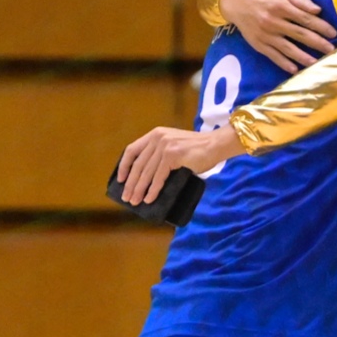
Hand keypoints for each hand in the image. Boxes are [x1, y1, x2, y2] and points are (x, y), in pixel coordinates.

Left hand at [116, 124, 242, 206]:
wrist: (215, 145)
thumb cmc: (197, 150)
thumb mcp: (173, 145)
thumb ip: (159, 154)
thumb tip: (145, 178)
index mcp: (155, 134)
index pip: (132, 150)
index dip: (124, 166)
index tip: (121, 180)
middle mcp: (157, 138)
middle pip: (138, 164)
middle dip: (131, 183)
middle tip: (126, 197)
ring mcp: (165, 146)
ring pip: (146, 173)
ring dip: (139, 189)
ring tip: (135, 201)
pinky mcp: (172, 156)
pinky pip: (158, 177)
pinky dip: (153, 190)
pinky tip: (149, 199)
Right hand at [221, 0, 336, 71]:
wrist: (239, 4)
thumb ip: (300, 0)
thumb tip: (317, 10)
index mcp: (281, 6)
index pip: (305, 18)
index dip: (320, 26)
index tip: (333, 33)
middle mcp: (274, 21)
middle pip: (299, 34)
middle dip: (317, 42)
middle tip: (331, 50)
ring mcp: (266, 35)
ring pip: (287, 47)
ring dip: (302, 56)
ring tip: (316, 63)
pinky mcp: (259, 45)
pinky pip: (273, 56)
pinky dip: (284, 63)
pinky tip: (294, 70)